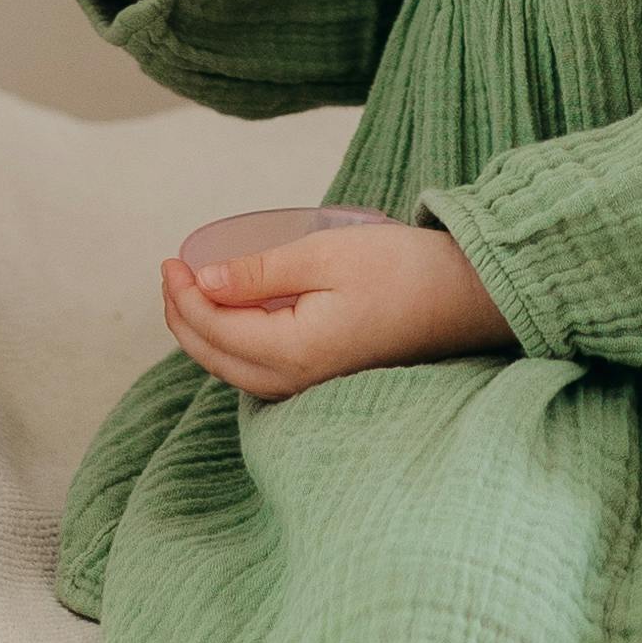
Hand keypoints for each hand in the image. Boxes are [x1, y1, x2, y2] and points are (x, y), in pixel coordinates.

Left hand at [159, 212, 506, 400]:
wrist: (470, 298)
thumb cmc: (404, 270)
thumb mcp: (325, 256)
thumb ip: (259, 273)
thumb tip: (202, 281)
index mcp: (293, 352)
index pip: (213, 328)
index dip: (183, 294)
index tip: (171, 259)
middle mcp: (298, 381)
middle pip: (215, 358)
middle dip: (183, 317)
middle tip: (171, 274)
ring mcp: (313, 386)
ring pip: (235, 370)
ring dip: (205, 333)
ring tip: (191, 292)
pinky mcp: (328, 379)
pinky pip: (262, 371)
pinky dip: (234, 344)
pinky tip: (236, 316)